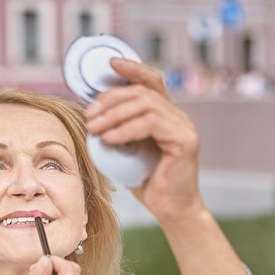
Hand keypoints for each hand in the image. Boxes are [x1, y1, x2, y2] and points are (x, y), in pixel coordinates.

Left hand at [85, 58, 204, 222]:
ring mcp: (183, 126)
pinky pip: (151, 124)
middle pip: (143, 91)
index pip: (152, 81)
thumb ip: (118, 132)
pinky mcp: (184, 140)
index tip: (111, 64)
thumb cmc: (148, 182)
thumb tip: (92, 118)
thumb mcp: (128, 151)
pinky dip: (126, 129)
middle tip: (90, 114)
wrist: (172, 209)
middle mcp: (178, 116)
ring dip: (114, 114)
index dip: (133, 68)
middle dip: (111, 99)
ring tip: (95, 128)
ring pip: (146, 105)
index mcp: (166, 115)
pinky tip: (110, 139)